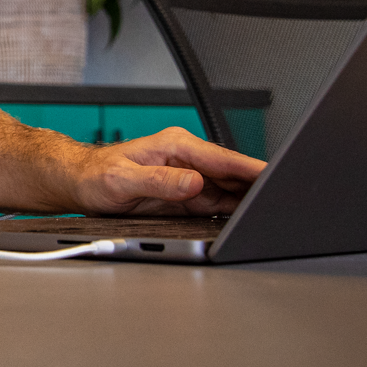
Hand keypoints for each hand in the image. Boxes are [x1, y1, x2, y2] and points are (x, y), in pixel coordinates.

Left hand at [69, 127, 265, 216]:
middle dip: (259, 186)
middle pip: (235, 173)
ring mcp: (191, 177)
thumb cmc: (96, 176)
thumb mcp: (123, 180)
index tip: (277, 179)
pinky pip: (220, 202)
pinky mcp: (189, 195)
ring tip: (273, 214)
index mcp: (176, 145)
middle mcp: (188, 158)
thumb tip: (194, 183)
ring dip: (250, 200)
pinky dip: (236, 210)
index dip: (252, 169)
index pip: (224, 157)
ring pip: (232, 189)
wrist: (81, 183)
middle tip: (284, 203)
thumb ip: (159, 181)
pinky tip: (248, 220)